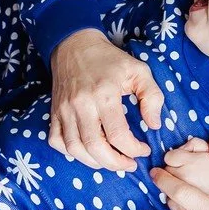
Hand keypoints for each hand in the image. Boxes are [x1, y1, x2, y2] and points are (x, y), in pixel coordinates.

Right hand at [48, 29, 165, 170]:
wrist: (75, 45)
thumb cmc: (110, 60)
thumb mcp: (139, 70)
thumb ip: (152, 97)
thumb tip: (153, 125)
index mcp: (105, 94)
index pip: (118, 134)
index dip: (133, 149)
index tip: (143, 149)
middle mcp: (81, 104)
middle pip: (95, 147)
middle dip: (115, 163)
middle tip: (130, 164)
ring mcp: (64, 110)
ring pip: (75, 149)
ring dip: (95, 162)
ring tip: (111, 161)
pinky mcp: (54, 112)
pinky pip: (56, 141)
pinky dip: (70, 153)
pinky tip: (87, 152)